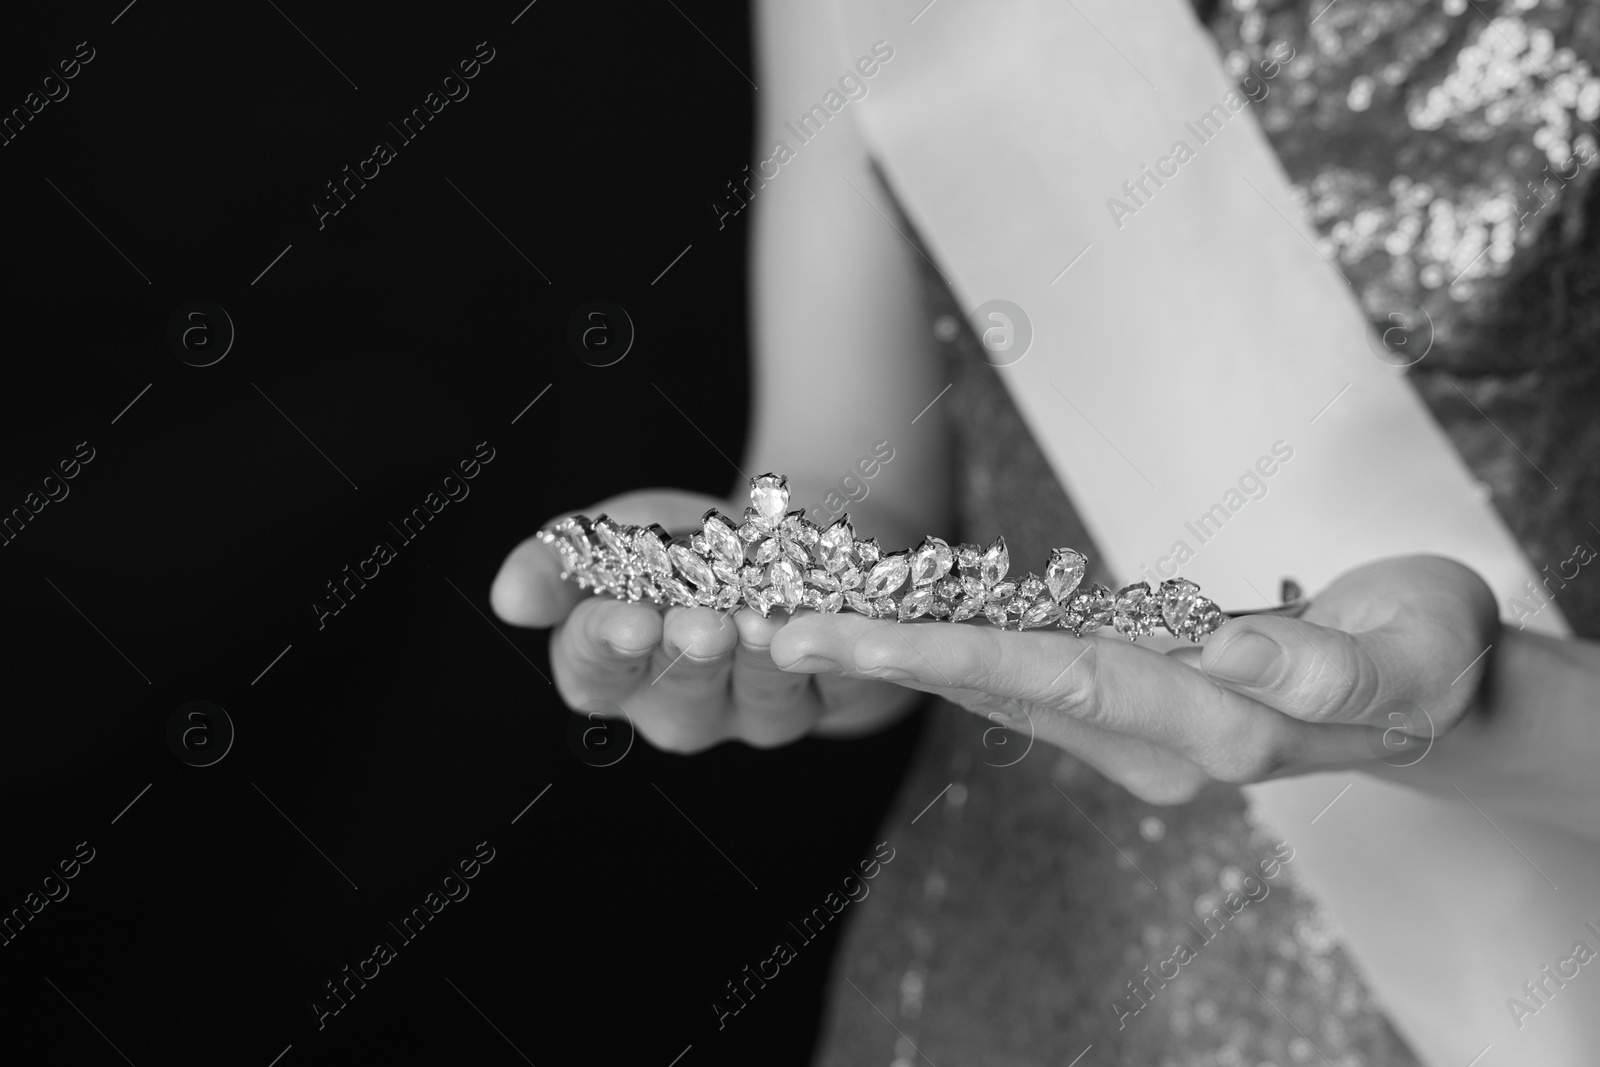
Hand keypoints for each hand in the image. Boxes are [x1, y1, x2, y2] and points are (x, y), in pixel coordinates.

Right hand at [489, 489, 921, 752]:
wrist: (787, 535)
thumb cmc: (685, 543)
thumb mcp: (616, 533)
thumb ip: (557, 562)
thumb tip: (507, 599)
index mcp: (619, 671)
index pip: (594, 673)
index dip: (608, 647)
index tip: (627, 621)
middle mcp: (685, 705)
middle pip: (679, 695)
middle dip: (688, 656)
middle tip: (698, 625)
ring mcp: (757, 712)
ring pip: (756, 697)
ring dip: (755, 657)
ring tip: (755, 619)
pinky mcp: (828, 696)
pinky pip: (824, 684)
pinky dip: (817, 653)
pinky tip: (809, 626)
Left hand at [769, 556, 1499, 802]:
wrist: (1434, 695)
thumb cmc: (1431, 656)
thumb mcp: (1413, 650)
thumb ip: (1333, 663)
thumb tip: (1242, 653)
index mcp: (1216, 723)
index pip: (1060, 678)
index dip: (953, 651)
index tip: (856, 634)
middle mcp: (1160, 744)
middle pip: (1005, 687)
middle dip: (890, 657)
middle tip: (777, 628)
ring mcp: (1141, 739)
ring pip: (1004, 689)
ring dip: (902, 657)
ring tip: (799, 623)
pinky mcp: (1135, 717)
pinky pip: (1028, 684)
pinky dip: (954, 651)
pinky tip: (890, 628)